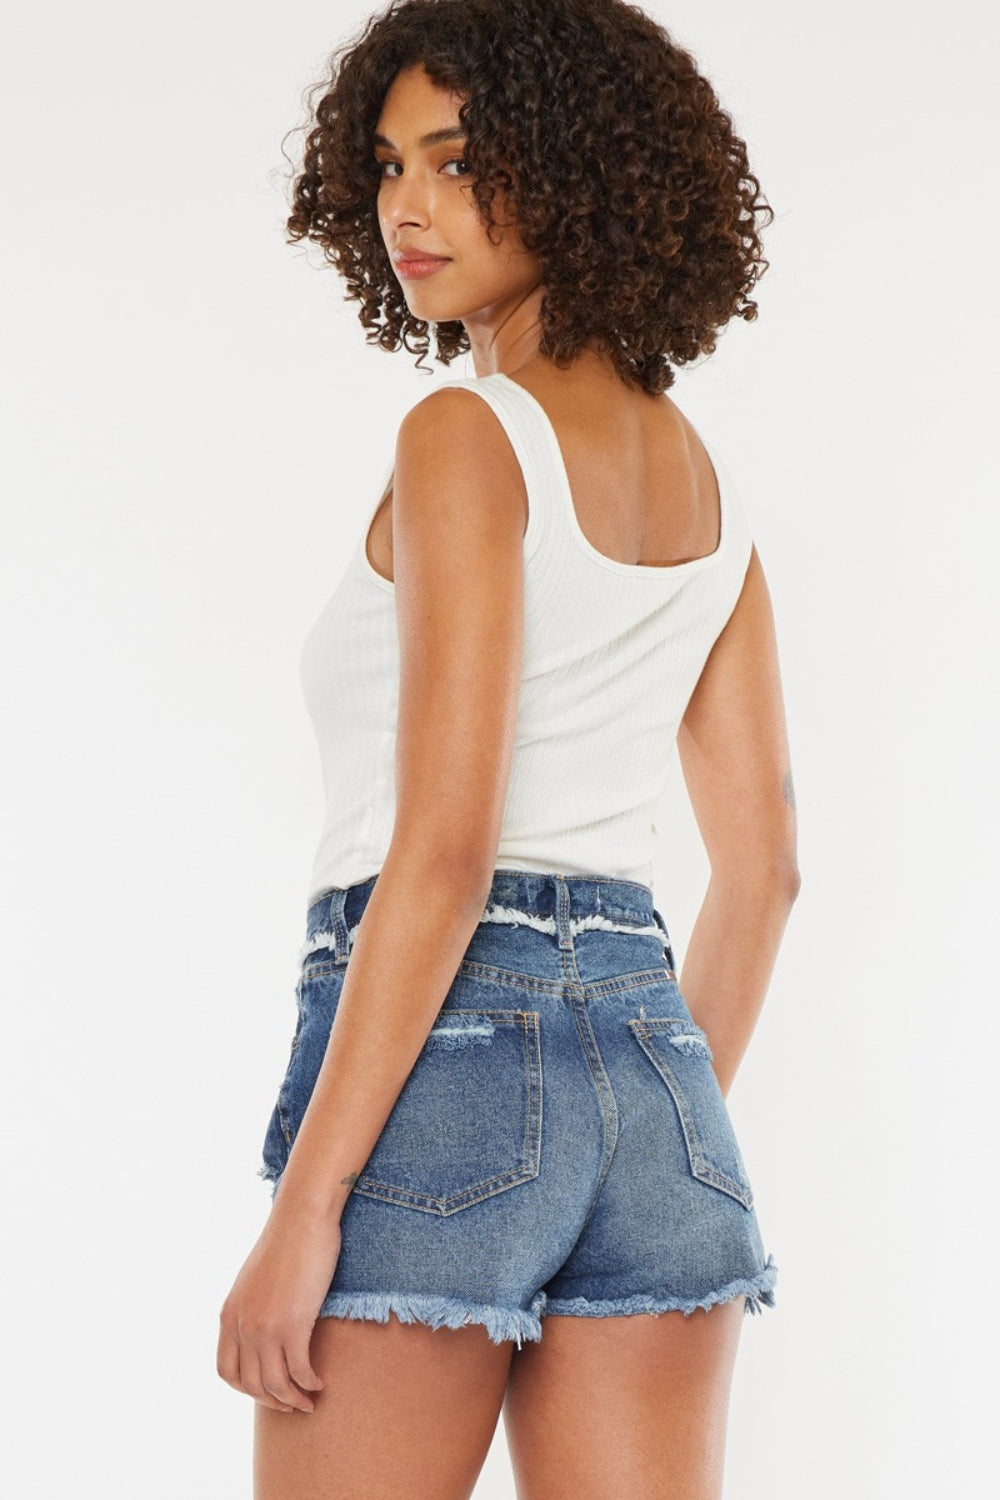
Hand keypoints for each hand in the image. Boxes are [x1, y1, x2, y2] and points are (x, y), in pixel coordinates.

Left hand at [217, 1200, 340, 1413]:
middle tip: (293, 1404)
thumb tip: (265, 1327)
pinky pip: (299, 1371)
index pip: (226, 1371)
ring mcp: (264, 1327)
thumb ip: (252, 1307)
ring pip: (275, 1385)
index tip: (267, 1392)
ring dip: (293, 1400)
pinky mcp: (293, 1324)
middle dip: (272, 1401)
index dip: (247, 1389)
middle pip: (251, 1384)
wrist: (302, 1216)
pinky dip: (309, 1384)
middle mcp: (240, 1325)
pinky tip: (319, 1382)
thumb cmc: (286, 1242)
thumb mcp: (256, 1280)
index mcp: (228, 1315)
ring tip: (309, 1400)